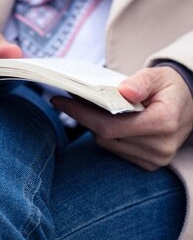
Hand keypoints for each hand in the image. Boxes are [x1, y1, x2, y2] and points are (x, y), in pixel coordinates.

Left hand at [51, 66, 192, 170]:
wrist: (189, 105)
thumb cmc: (170, 88)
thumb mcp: (159, 76)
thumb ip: (141, 82)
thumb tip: (123, 91)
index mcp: (164, 123)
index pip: (111, 126)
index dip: (82, 114)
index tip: (59, 101)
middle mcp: (160, 146)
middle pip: (106, 136)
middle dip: (84, 117)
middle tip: (68, 99)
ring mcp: (155, 159)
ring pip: (107, 144)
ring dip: (93, 126)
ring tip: (85, 106)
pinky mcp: (149, 164)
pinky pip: (115, 150)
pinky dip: (106, 135)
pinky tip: (101, 119)